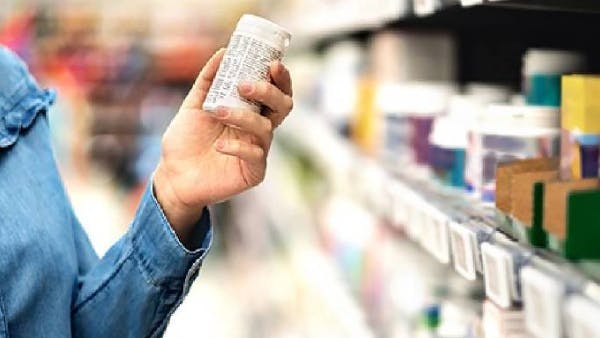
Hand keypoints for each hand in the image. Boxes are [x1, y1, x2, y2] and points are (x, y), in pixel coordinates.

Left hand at [153, 48, 292, 243]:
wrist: (172, 176)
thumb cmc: (185, 142)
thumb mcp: (193, 105)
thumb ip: (208, 80)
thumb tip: (223, 52)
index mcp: (251, 113)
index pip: (276, 92)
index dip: (281, 78)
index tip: (273, 63)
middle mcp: (258, 130)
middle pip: (282, 107)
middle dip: (269, 92)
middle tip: (245, 85)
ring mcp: (258, 151)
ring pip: (265, 128)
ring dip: (242, 116)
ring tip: (217, 111)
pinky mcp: (253, 172)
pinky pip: (255, 155)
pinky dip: (237, 146)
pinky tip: (219, 146)